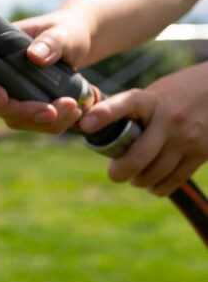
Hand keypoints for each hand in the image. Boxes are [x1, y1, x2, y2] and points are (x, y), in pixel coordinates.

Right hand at [0, 9, 94, 132]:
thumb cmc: (65, 32)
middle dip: (21, 111)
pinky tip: (72, 113)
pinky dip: (51, 123)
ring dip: (40, 121)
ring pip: (12, 118)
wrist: (76, 44)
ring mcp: (8, 94)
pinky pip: (31, 123)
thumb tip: (35, 56)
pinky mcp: (23, 107)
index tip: (3, 97)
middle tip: (52, 111)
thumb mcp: (62, 33)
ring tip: (72, 108)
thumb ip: (51, 42)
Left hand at [79, 62, 207, 195]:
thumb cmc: (177, 95)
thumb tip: (90, 128)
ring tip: (136, 176)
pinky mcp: (202, 153)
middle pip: (138, 157)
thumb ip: (129, 111)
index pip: (126, 103)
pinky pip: (173, 180)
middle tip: (114, 173)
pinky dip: (158, 187)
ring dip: (139, 180)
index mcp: (152, 100)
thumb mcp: (153, 93)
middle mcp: (170, 119)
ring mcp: (188, 138)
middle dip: (119, 172)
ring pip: (154, 174)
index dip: (104, 114)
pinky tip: (153, 183)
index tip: (86, 124)